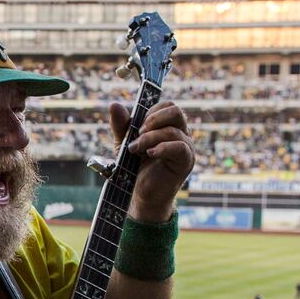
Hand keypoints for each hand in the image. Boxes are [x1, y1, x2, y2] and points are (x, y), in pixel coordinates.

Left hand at [110, 100, 193, 222]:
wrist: (140, 194)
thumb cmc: (134, 168)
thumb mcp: (124, 143)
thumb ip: (121, 125)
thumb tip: (114, 104)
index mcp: (169, 127)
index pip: (168, 106)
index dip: (151, 112)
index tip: (137, 126)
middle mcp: (181, 134)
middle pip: (175, 111)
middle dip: (153, 120)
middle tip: (139, 133)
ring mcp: (186, 147)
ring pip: (172, 130)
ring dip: (150, 138)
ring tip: (136, 150)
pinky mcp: (186, 161)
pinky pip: (179, 147)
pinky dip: (162, 148)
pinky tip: (150, 154)